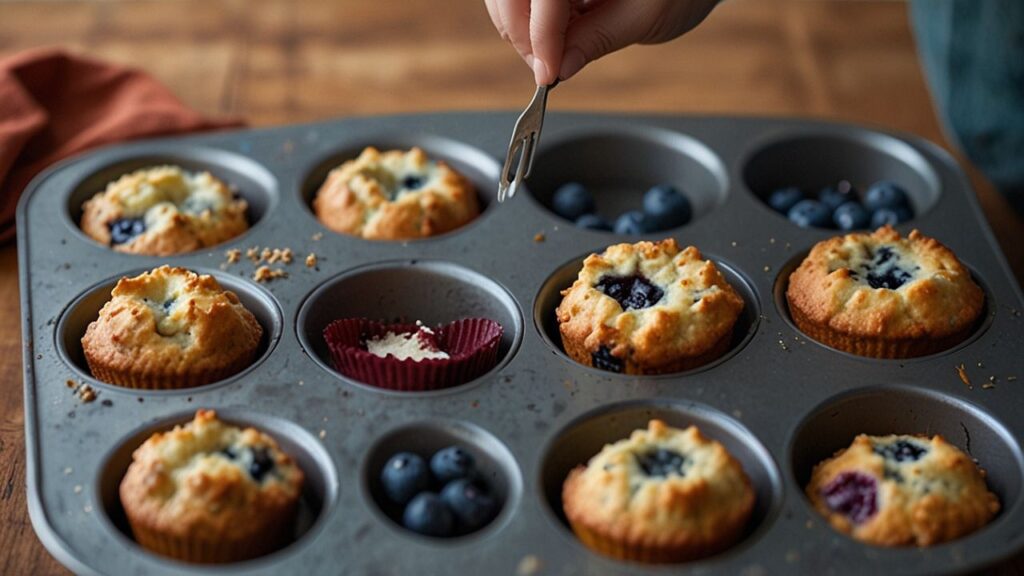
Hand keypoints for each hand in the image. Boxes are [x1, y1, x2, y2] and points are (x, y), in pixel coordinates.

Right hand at [484, 0, 719, 84]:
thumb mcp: (645, 16)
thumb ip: (597, 40)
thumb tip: (560, 69)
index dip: (541, 36)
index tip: (548, 73)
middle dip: (522, 35)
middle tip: (546, 70)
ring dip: (519, 29)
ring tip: (552, 54)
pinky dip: (526, 19)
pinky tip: (552, 35)